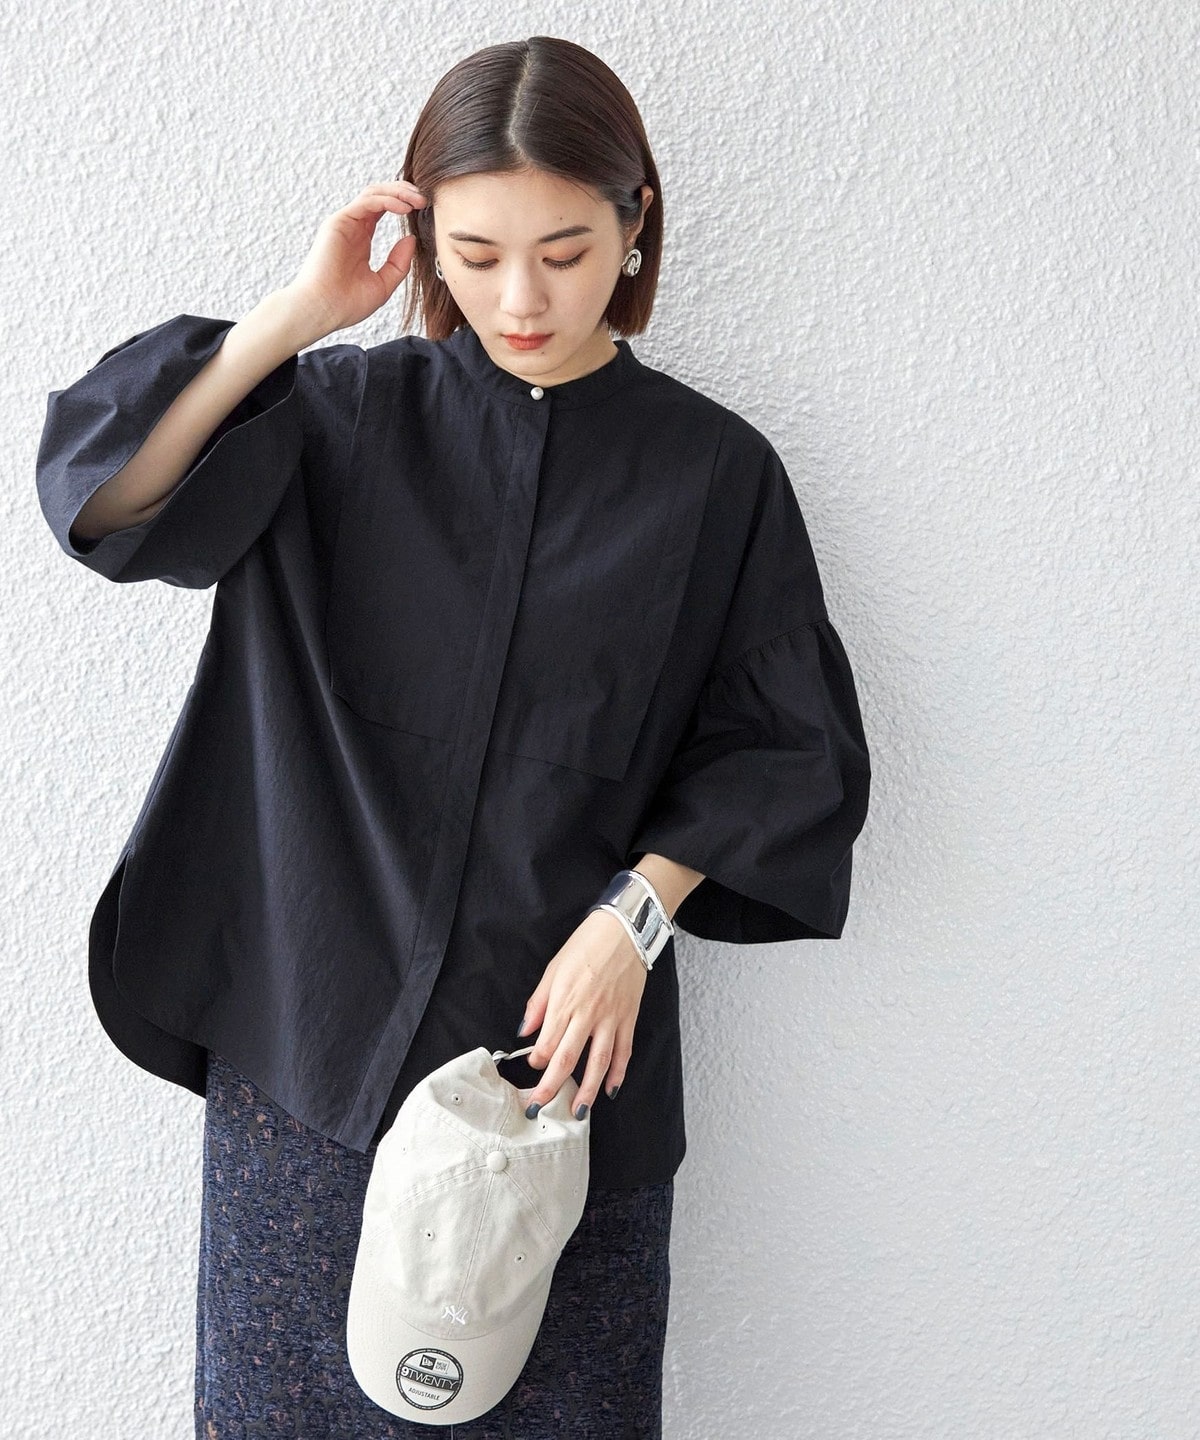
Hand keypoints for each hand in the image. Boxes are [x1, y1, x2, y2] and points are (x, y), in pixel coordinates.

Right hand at [282, 180, 428, 336]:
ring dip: (398, 192)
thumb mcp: (383, 284)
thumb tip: (411, 238)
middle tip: (424, 199)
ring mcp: (344, 223)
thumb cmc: (347, 303)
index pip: (383, 209)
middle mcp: (352, 227)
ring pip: (373, 193)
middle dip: (403, 192)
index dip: (404, 203)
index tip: (424, 209)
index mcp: (361, 239)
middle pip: (379, 195)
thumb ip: (399, 263)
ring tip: (418, 200)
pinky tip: (404, 207)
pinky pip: (367, 202)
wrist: (322, 311)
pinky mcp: (338, 222)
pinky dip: (387, 200)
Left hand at [519, 908, 647, 1118]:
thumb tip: (523, 1031)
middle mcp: (586, 1015)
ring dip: (587, 1090)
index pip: (546, 1043)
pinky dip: (619, 1073)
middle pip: (567, 1060)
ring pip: (598, 1063)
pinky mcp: (628, 1018)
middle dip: (551, 1088)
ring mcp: (610, 1019)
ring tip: (578, 1112)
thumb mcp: (553, 969)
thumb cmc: (586, 945)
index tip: (532, 1067)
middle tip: (540, 1109)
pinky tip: (611, 1090)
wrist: (624, 930)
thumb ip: (538, 1003)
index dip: (536, 1061)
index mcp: (564, 1002)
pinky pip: (624, 1051)